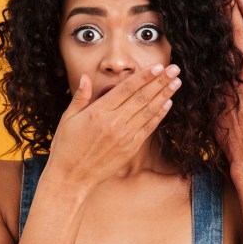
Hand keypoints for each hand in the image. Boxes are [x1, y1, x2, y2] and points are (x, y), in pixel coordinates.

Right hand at [46, 64, 180, 187]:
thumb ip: (80, 97)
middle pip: (142, 97)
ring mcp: (124, 136)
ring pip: (148, 111)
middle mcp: (114, 123)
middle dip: (160, 82)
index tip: (158, 66)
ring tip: (176, 82)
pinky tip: (168, 104)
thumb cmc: (66, 147)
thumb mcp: (68, 118)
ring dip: (164, 95)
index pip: (127, 89)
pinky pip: (148, 128)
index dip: (144, 76)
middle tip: (174, 69)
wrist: (71, 177)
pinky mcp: (130, 148)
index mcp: (98, 112)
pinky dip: (159, 115)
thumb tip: (86, 77)